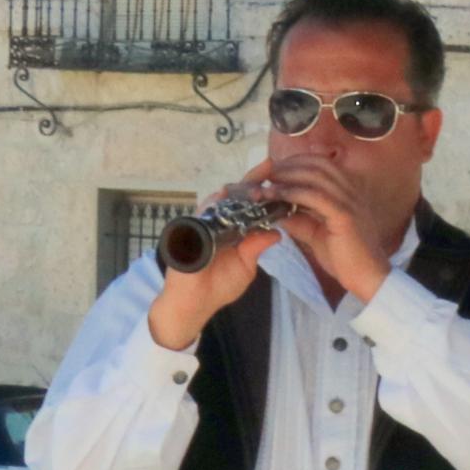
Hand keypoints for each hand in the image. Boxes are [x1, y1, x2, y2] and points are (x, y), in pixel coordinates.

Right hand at [144, 174, 281, 348]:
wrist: (193, 303)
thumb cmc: (218, 286)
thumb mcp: (245, 266)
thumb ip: (256, 247)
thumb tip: (276, 233)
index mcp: (233, 229)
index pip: (249, 205)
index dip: (263, 191)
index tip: (280, 176)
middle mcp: (218, 222)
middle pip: (235, 196)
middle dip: (252, 180)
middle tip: (269, 165)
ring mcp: (202, 223)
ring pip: (219, 199)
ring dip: (237, 190)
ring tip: (256, 181)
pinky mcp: (188, 230)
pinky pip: (201, 212)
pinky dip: (212, 204)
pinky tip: (226, 195)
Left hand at [263, 150, 391, 303]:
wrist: (368, 279)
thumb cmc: (346, 259)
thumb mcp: (317, 235)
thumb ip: (301, 220)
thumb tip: (278, 212)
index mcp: (348, 192)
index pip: (322, 164)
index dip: (297, 162)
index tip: (275, 171)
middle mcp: (351, 191)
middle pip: (317, 163)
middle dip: (289, 164)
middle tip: (266, 173)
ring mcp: (349, 201)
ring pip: (315, 175)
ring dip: (288, 176)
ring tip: (267, 182)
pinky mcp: (344, 215)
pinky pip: (316, 196)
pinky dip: (294, 192)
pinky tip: (277, 195)